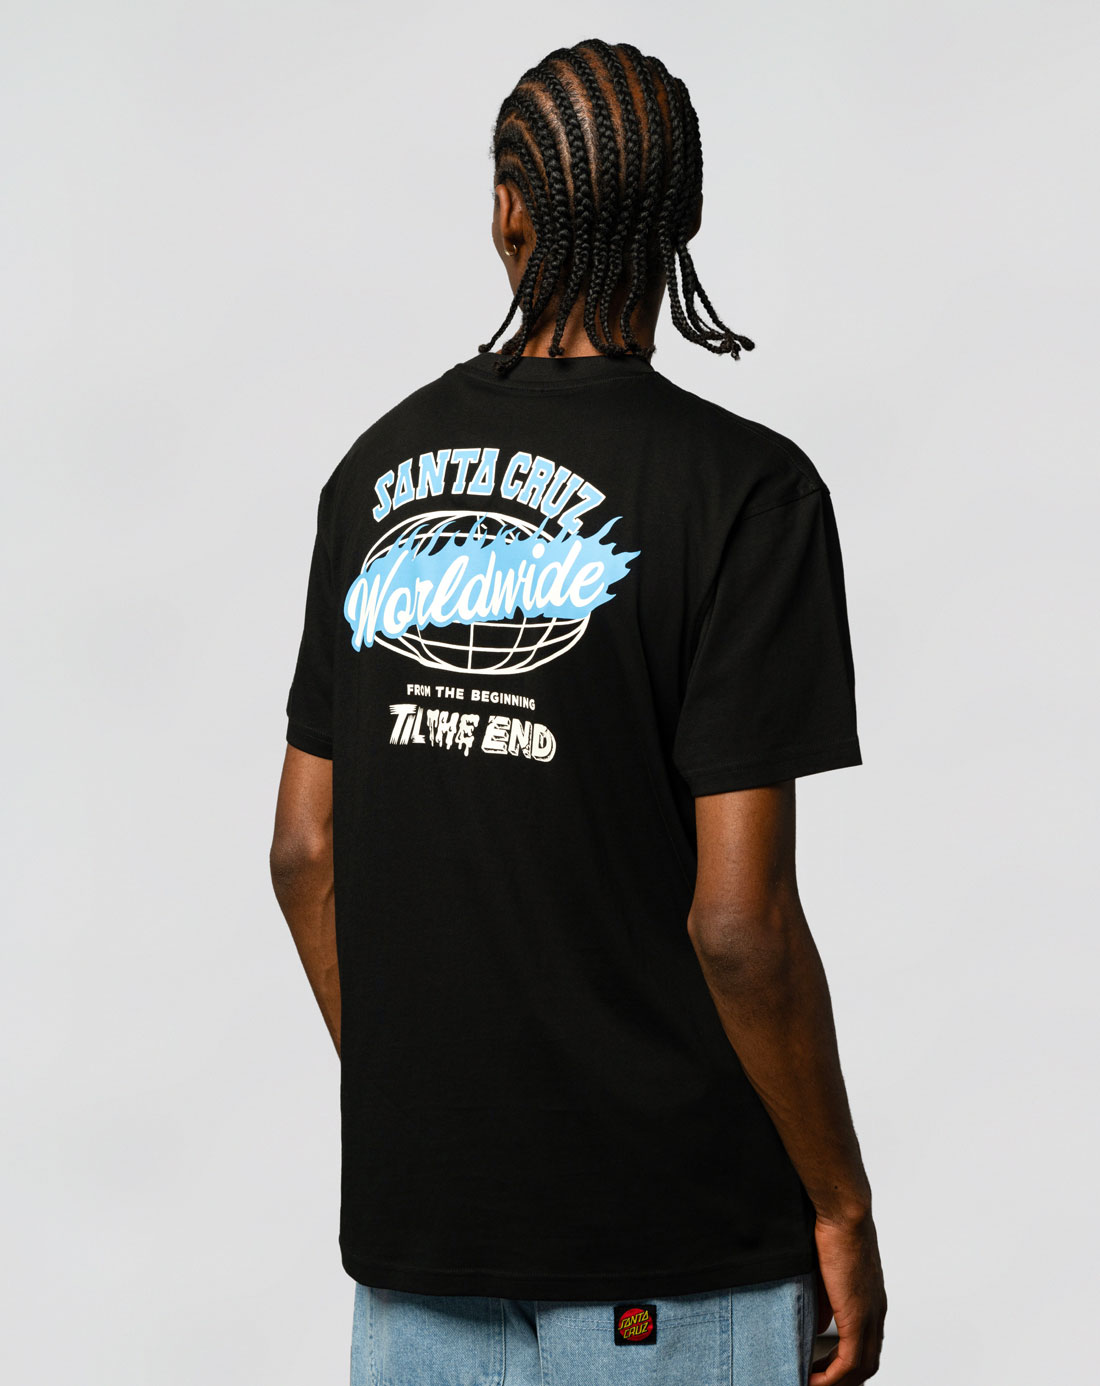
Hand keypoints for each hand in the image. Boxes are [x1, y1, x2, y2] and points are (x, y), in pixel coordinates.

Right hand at [809, 1210, 885, 1384]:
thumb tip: (822, 1325)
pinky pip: (849, 1362)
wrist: (845, 1214)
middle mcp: (876, 1314)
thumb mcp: (829, 1274)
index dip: (848, 1366)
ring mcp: (869, 1316)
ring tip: (812, 1383)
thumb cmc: (835, 1231)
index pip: (867, 1347)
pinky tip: (814, 1380)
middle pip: (867, 1365)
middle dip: (844, 1381)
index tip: (826, 1372)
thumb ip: (827, 1303)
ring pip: (861, 1369)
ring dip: (837, 1382)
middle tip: (819, 1383)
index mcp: (872, 1302)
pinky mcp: (857, 1316)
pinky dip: (832, 1377)